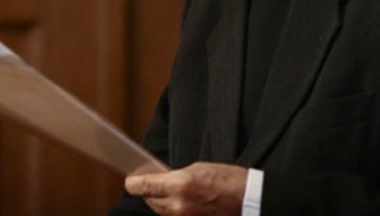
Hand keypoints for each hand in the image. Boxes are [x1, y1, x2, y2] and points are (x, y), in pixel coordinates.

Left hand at [124, 162, 247, 215]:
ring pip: (160, 211)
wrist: (249, 200)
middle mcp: (178, 205)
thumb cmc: (228, 179)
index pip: (144, 186)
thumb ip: (175, 176)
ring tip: (168, 191)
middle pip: (150, 200)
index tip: (130, 180)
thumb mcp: (198, 168)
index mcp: (179, 184)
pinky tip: (179, 203)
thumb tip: (160, 180)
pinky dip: (172, 211)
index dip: (133, 183)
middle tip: (150, 182)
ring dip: (159, 201)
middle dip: (148, 191)